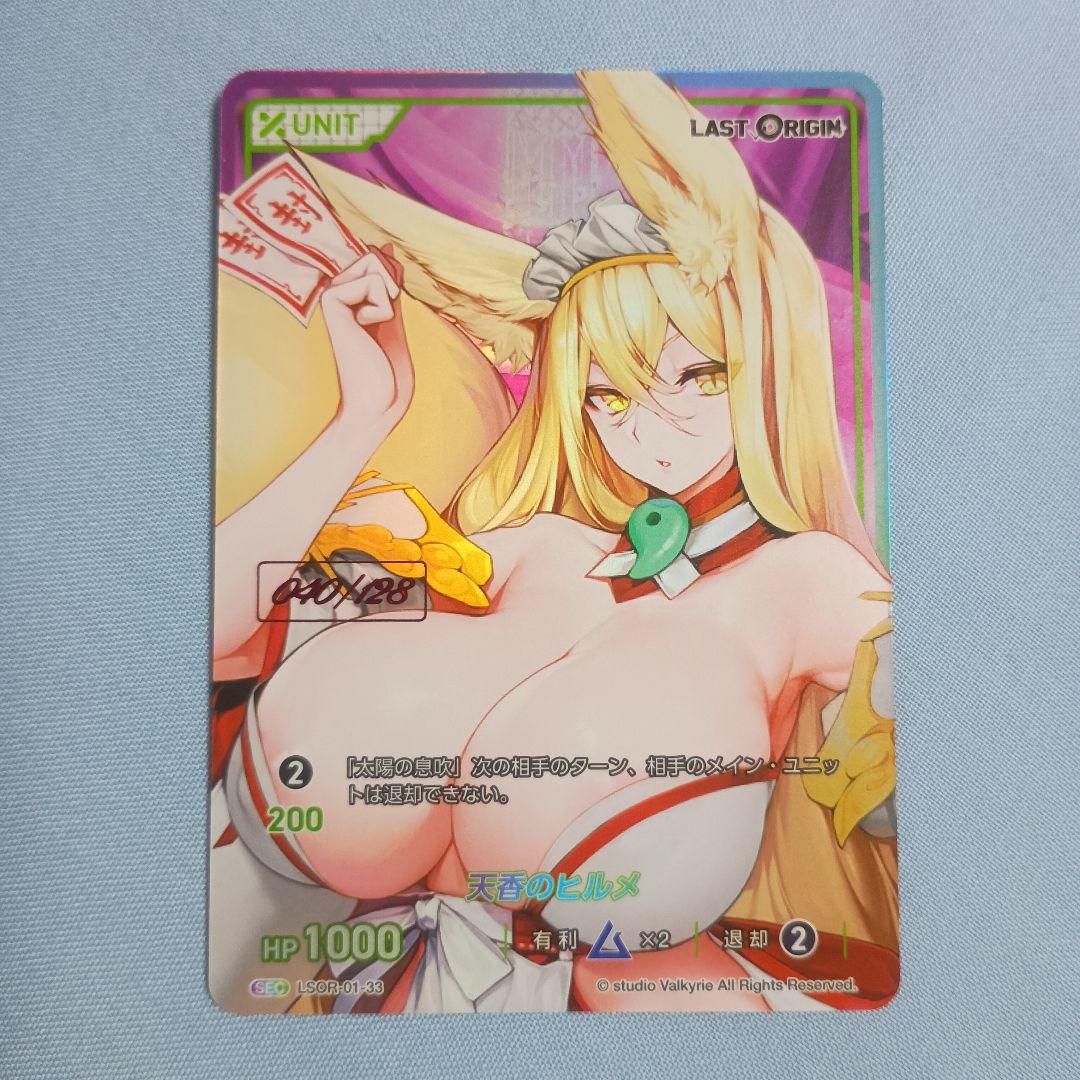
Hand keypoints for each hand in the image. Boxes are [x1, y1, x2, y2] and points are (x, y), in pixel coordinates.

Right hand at [321, 246, 412, 427]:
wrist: (376, 403)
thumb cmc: (386, 369)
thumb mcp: (392, 316)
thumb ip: (387, 283)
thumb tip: (383, 246)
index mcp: (346, 294)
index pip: (377, 257)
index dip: (393, 281)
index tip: (383, 320)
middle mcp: (334, 291)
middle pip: (377, 255)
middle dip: (393, 289)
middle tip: (380, 326)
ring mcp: (330, 295)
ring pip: (376, 264)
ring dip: (388, 300)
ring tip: (372, 329)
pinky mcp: (331, 302)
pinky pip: (375, 282)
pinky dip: (383, 311)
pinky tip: (365, 333)